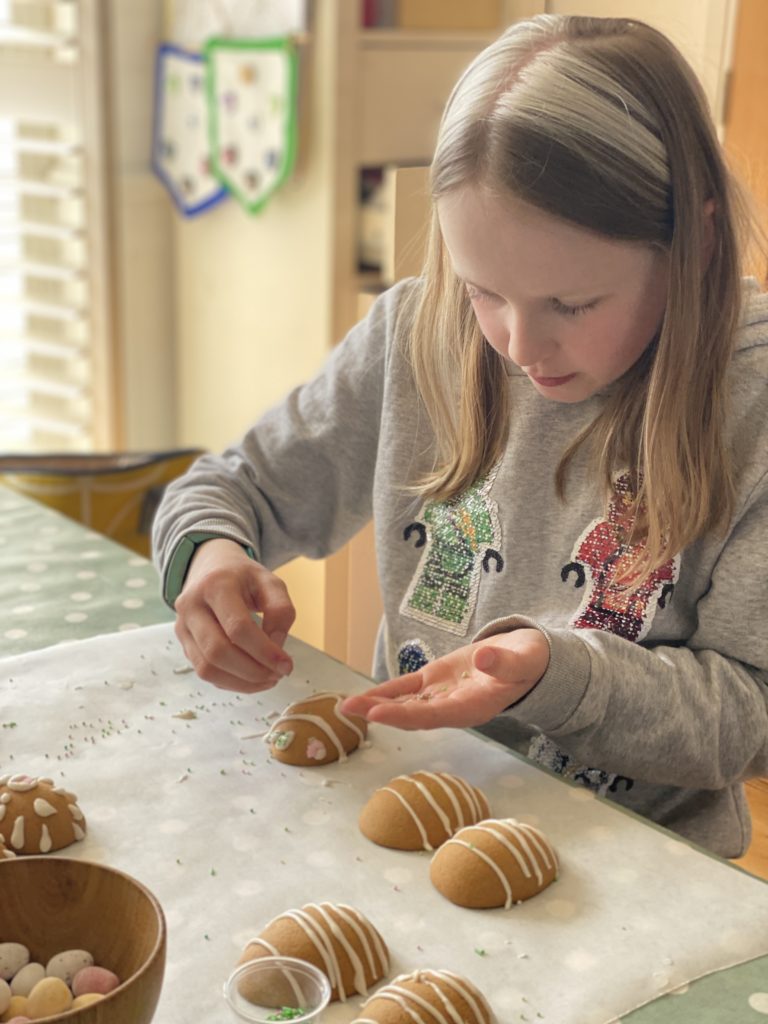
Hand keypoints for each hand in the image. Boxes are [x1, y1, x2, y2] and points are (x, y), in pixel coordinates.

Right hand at [173, 538, 294, 692]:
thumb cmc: (244, 577)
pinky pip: (203, 671)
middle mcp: (192, 605)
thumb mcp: (271, 582)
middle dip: (252, 671)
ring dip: (241, 682)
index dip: (264, 652)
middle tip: (277, 675)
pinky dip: (230, 681)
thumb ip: (281, 611)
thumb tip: (276, 647)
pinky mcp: (183, 641)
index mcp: (216, 585)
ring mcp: (183, 625)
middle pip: (218, 651)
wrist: (211, 567)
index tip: (286, 665)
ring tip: (267, 679)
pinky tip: (250, 678)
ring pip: (206, 667)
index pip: (238, 627)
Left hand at [340, 629, 548, 729]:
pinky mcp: (436, 680)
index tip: (376, 714)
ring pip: (405, 703)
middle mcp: (453, 708)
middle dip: (379, 712)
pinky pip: (407, 688)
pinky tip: (365, 696)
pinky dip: (386, 692)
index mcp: (473, 707)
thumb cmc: (531, 661)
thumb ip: (504, 663)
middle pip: (412, 714)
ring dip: (376, 705)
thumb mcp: (525, 659)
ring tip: (345, 705)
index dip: (404, 715)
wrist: (530, 658)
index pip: (433, 715)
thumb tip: (484, 659)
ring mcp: (442, 695)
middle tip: (348, 709)